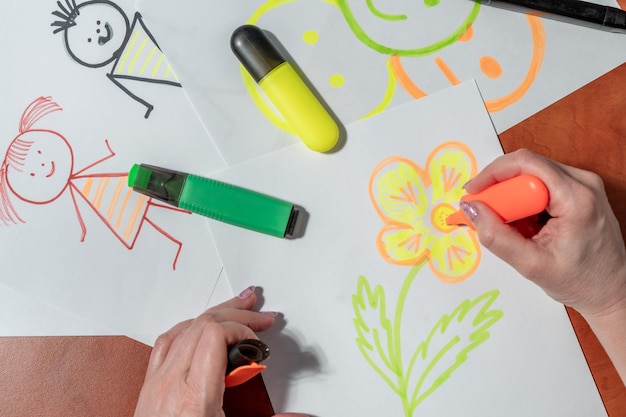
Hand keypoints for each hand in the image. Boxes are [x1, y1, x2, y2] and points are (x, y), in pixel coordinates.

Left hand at [133, 286, 307, 416]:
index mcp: (195, 396)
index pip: (215, 335)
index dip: (243, 328)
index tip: (259, 340)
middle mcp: (171, 383)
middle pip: (203, 325)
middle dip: (237, 314)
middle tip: (260, 315)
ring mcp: (157, 382)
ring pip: (184, 328)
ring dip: (213, 315)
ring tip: (235, 309)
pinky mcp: (150, 387)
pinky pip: (167, 343)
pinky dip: (189, 328)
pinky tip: (200, 327)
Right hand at [462, 149, 625, 315]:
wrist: (612, 291)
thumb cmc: (582, 281)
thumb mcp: (531, 265)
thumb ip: (496, 237)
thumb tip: (471, 209)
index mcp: (577, 198)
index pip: (525, 164)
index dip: (492, 174)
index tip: (472, 193)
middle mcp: (584, 183)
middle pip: (527, 167)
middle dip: (500, 188)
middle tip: (485, 214)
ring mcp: (584, 184)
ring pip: (532, 174)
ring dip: (512, 196)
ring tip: (511, 226)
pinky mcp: (580, 190)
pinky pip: (541, 183)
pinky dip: (524, 200)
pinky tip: (526, 224)